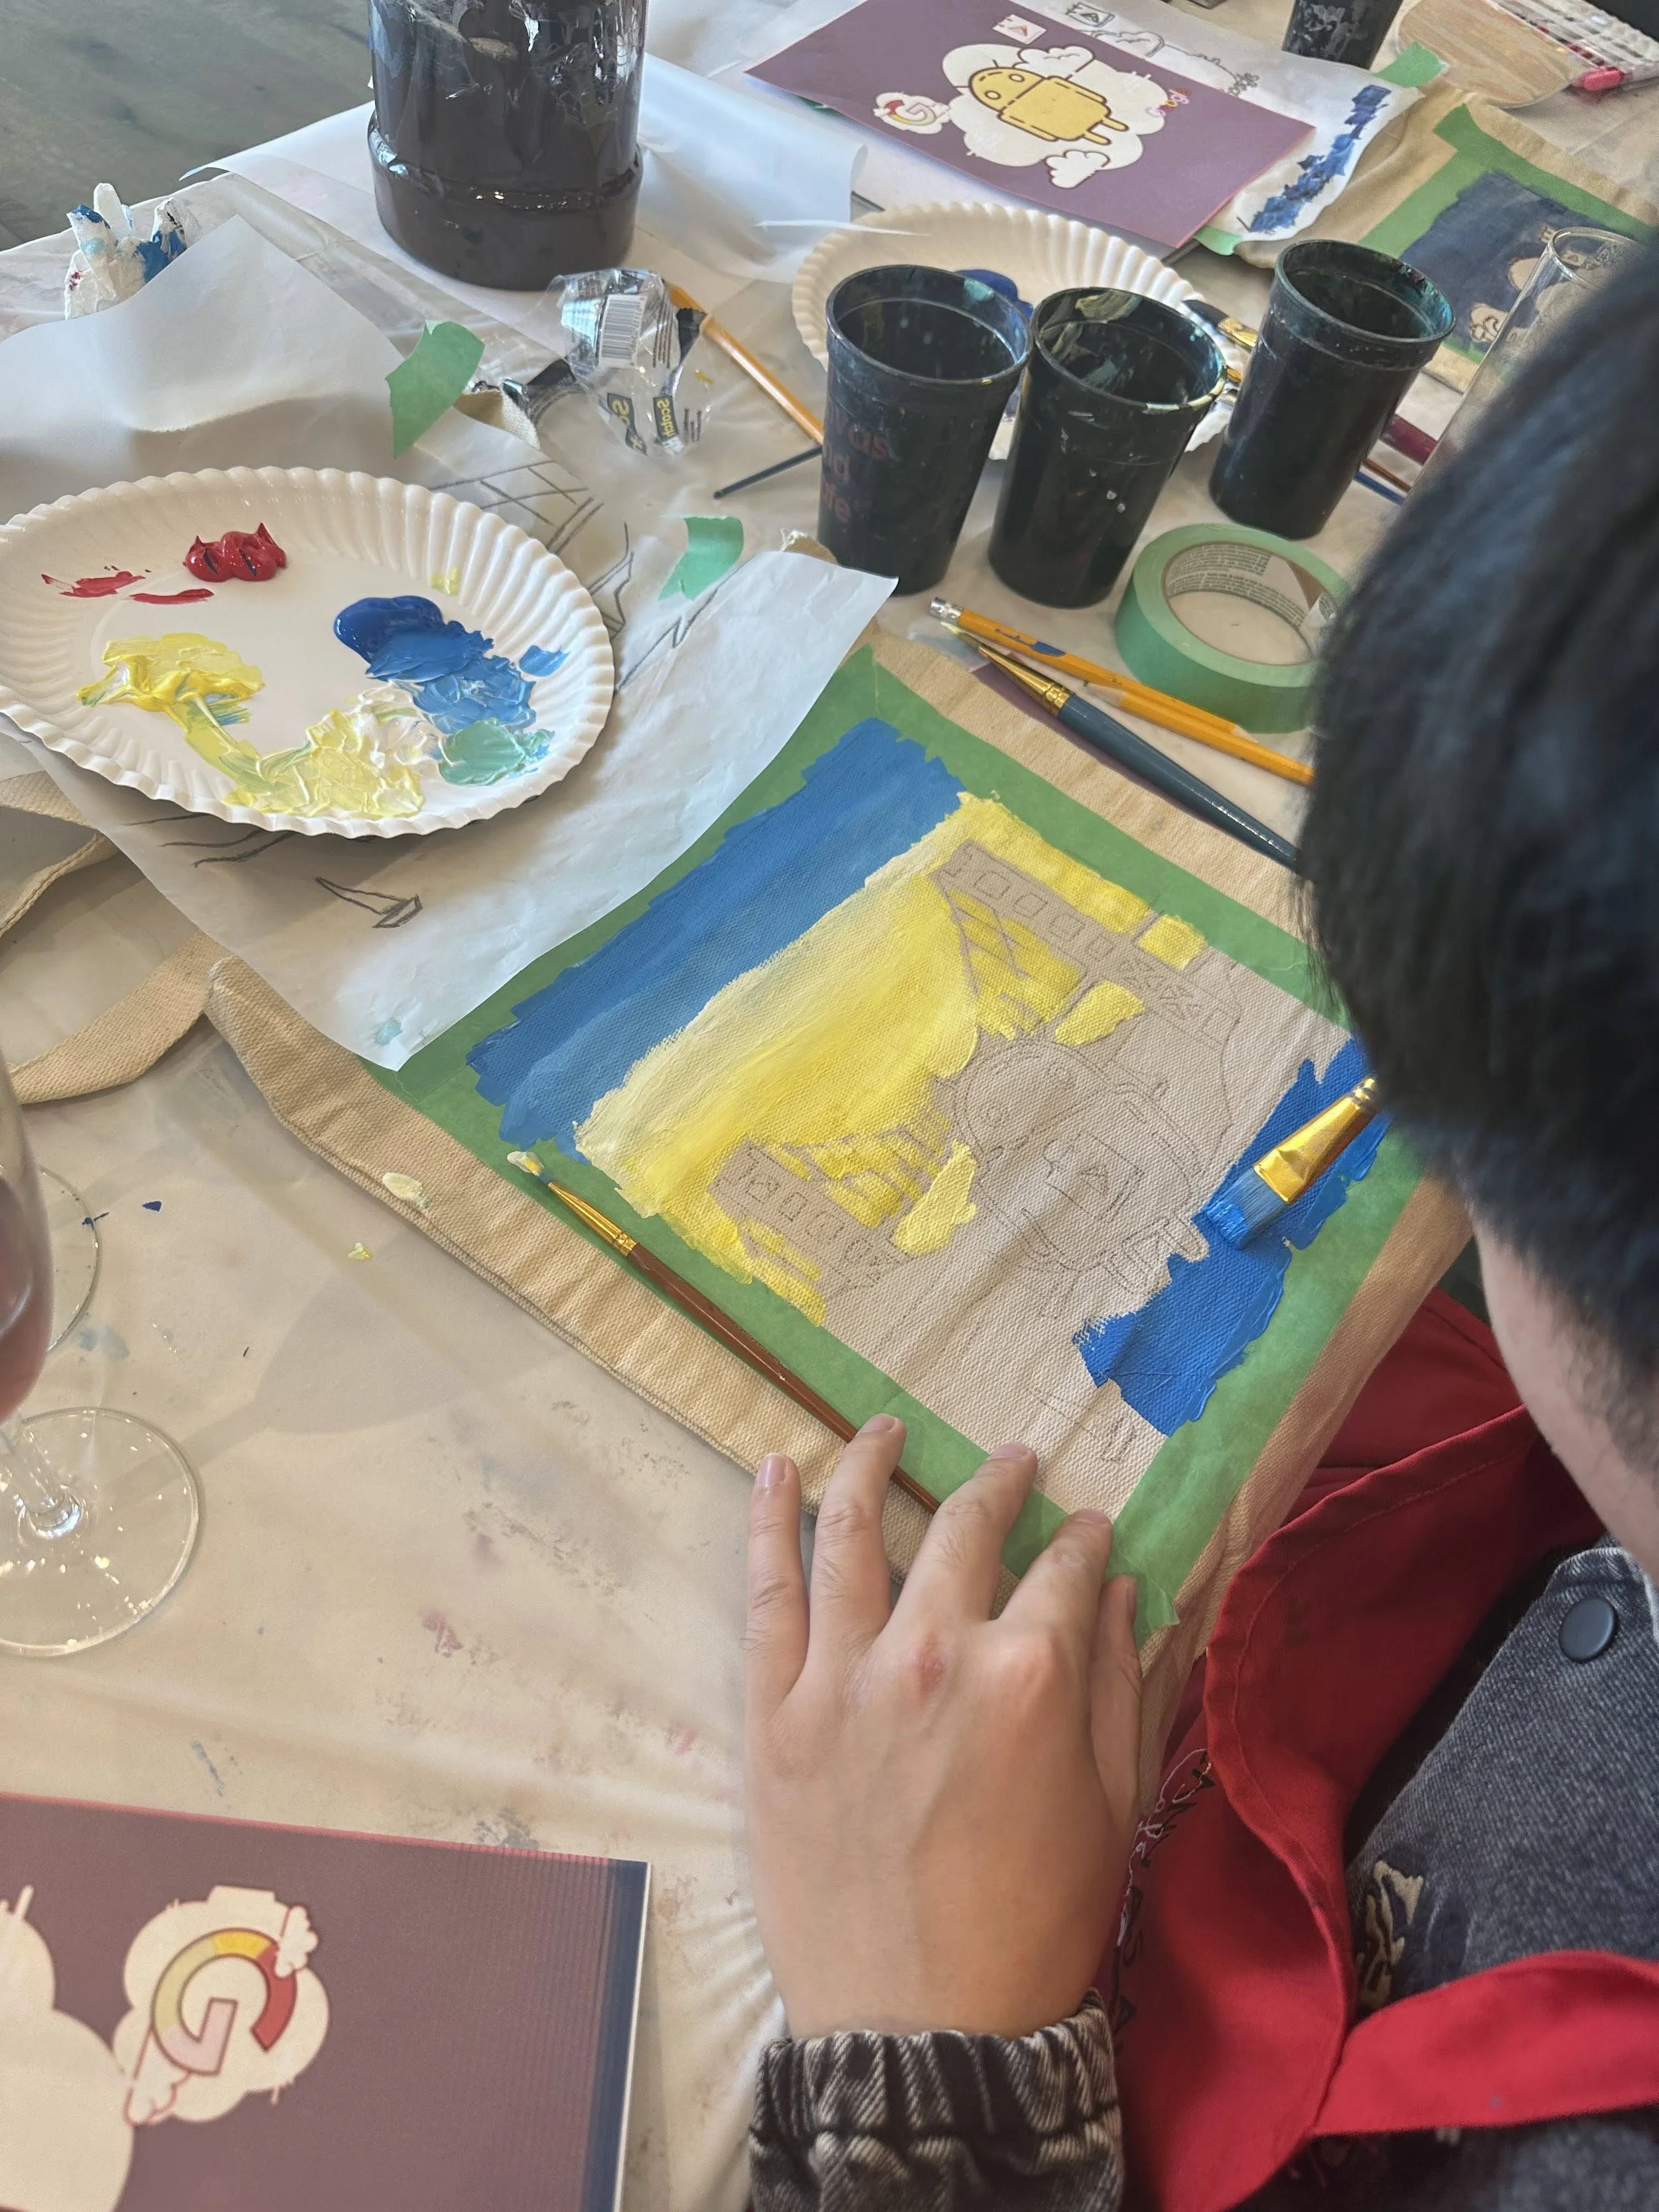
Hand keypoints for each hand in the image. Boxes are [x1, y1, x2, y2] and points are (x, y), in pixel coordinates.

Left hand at [743, 1415, 1141, 2041]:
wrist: (926, 2027)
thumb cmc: (1036, 1921)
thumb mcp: (1110, 1802)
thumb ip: (1117, 1680)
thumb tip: (1122, 1583)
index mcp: (1028, 1672)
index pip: (1063, 1567)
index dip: (1081, 1540)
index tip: (1086, 1528)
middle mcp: (933, 1651)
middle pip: (965, 1530)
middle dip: (997, 1483)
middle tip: (1009, 1461)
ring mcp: (842, 1678)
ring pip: (852, 1532)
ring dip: (870, 1465)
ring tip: (883, 1428)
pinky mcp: (774, 1714)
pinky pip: (765, 1593)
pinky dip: (768, 1521)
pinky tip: (774, 1470)